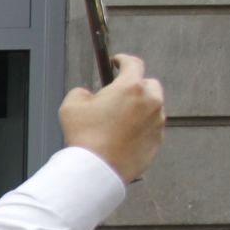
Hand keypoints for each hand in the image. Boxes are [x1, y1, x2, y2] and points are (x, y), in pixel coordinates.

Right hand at [60, 53, 164, 182]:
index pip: (133, 63)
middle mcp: (150, 101)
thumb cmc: (85, 136)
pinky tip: (124, 135)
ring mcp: (157, 121)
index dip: (123, 60)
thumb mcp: (71, 106)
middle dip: (136, 86)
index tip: (117, 62)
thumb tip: (89, 95)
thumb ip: (82, 92)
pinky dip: (141, 126)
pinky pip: (152, 127)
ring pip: (153, 106)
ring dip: (140, 107)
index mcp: (130, 87)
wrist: (97, 169)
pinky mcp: (158, 140)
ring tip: (120, 120)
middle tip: (119, 95)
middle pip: (149, 84)